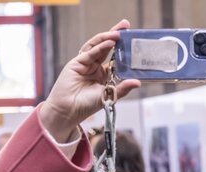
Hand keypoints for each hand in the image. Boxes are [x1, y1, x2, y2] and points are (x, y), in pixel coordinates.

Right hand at [40, 19, 140, 140]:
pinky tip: (109, 42)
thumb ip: (122, 88)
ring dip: (108, 37)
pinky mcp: (76, 63)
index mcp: (103, 75)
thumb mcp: (108, 96)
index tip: (133, 40)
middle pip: (106, 47)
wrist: (67, 112)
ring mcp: (85, 64)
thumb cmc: (85, 107)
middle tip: (126, 25)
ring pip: (97, 46)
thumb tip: (138, 82)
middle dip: (115, 35)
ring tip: (120, 32)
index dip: (122, 48)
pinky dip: (99, 47)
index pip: (114, 57)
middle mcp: (94, 67)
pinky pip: (90, 53)